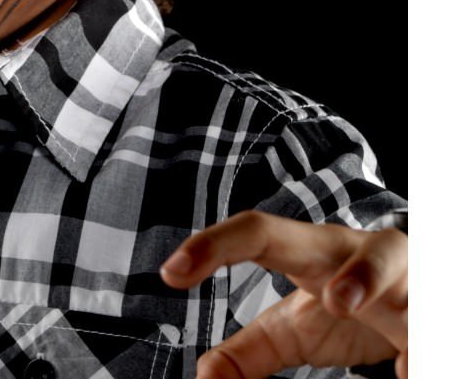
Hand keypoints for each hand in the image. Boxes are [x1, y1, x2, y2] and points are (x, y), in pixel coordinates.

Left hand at [159, 210, 406, 377]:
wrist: (412, 294)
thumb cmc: (345, 303)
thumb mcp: (295, 329)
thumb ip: (251, 352)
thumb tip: (204, 376)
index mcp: (311, 251)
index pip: (258, 234)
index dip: (212, 245)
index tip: (168, 272)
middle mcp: (353, 249)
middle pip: (333, 240)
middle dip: (324, 257)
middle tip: (328, 301)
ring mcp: (399, 270)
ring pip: (389, 260)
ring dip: (368, 280)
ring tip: (343, 304)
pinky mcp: (433, 301)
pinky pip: (428, 318)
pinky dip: (419, 345)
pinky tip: (410, 368)